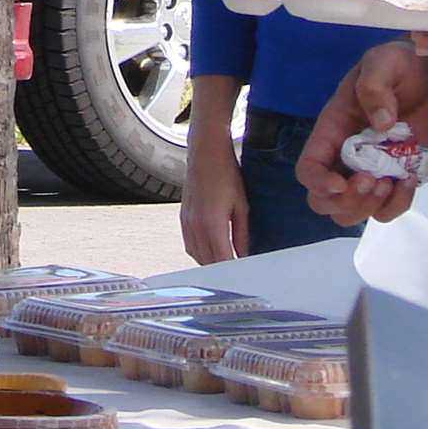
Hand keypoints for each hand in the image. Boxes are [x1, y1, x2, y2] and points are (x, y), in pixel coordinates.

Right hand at [180, 145, 250, 263]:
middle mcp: (196, 226)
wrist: (205, 152)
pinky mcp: (183, 217)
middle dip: (222, 270)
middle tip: (237, 273)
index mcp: (212, 224)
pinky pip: (189, 245)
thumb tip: (244, 254)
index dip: (233, 271)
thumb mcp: (241, 205)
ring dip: (210, 263)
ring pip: (196, 256)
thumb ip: (242, 234)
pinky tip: (211, 252)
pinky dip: (199, 253)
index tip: (243, 276)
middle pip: (207, 262)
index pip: (222, 260)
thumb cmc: (226, 174)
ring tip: (226, 265)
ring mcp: (187, 222)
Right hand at [293, 40, 427, 226]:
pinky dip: (397, 204)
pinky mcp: (395, 179)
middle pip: (324, 202)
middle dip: (346, 202)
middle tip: (373, 180)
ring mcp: (369, 172)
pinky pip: (387, 210)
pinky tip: (410, 178)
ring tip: (391, 180)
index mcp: (331, 131)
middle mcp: (344, 158)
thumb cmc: (397, 66)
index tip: (341, 183)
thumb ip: (375, 86)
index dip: (318, 182)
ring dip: (369, 206)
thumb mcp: (383, 62)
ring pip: (351, 213)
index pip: (307, 168)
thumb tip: (381, 125)